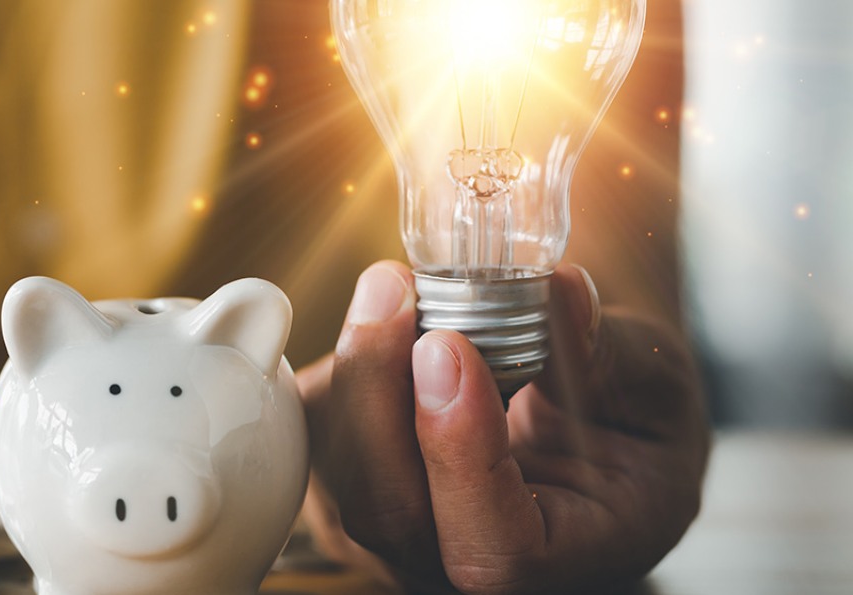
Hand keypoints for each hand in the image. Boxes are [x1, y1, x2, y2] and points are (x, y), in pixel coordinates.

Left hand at [300, 261, 710, 593]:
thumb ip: (607, 349)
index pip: (494, 551)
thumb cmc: (636, 421)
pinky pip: (327, 443)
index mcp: (571, 559)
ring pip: (346, 475)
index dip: (458, 456)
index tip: (448, 347)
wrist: (597, 433)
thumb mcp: (656, 383)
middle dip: (378, 392)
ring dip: (357, 370)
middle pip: (392, 513)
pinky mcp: (362, 493)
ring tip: (393, 287)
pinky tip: (385, 316)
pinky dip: (347, 371)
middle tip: (396, 290)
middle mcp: (475, 564)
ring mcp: (409, 540)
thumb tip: (557, 290)